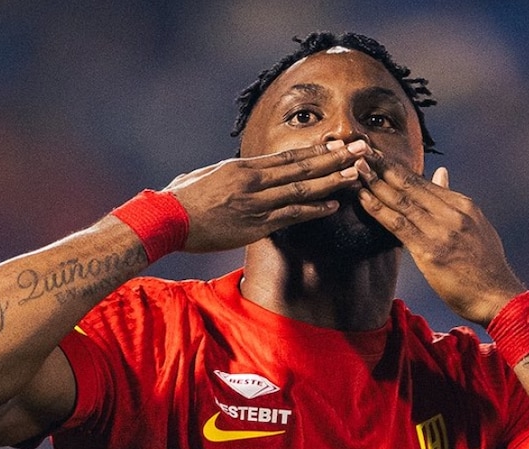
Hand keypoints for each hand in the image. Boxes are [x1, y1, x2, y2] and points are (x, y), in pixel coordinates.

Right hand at [165, 140, 368, 252]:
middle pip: (303, 168)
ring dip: (332, 181)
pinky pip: (290, 216)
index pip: (289, 157)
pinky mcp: (254, 225)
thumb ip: (233, 173)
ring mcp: (256, 203)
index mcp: (244, 167)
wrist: (166, 220)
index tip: (341, 143)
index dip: (318, 150)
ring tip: (357, 174)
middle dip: (335, 158)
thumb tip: (246, 172)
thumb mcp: (208, 176)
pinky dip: (313, 210)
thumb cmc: (182, 199)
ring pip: (302, 190)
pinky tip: (334, 205)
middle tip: (362, 149)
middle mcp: (254, 181)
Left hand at [355, 153, 525, 324]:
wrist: (498, 296)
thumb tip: (441, 173)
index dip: (397, 167)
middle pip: (411, 184)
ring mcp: (442, 230)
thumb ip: (453, 200)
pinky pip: (399, 225)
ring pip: (402, 201)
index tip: (378, 154)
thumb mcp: (475, 225)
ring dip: (376, 182)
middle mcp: (453, 213)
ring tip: (356, 167)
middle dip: (383, 165)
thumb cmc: (485, 267)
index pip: (423, 182)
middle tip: (361, 149)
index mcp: (463, 205)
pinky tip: (363, 198)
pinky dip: (379, 209)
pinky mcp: (430, 250)